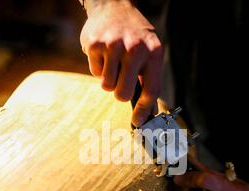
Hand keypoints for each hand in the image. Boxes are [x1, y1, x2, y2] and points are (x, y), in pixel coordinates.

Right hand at [80, 0, 162, 126]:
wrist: (113, 6)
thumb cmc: (134, 36)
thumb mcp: (149, 51)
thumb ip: (148, 79)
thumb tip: (146, 114)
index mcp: (153, 53)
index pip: (151, 90)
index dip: (144, 110)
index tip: (138, 121)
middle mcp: (135, 49)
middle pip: (123, 93)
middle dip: (120, 93)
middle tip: (120, 83)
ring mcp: (114, 46)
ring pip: (107, 85)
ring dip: (108, 79)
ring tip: (113, 61)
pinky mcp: (95, 44)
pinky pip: (95, 72)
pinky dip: (98, 67)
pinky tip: (104, 52)